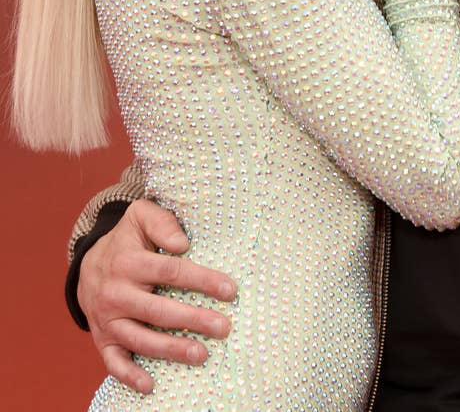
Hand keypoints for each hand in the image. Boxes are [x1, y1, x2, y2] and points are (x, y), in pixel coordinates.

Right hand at [77, 199, 235, 393]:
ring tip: (201, 354)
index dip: (202, 280)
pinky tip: (150, 385)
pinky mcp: (103, 339)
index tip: (229, 290)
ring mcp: (108, 319)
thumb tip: (182, 244)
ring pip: (141, 339)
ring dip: (171, 350)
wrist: (86, 265)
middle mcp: (117, 293)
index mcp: (129, 262)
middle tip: (223, 327)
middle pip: (159, 310)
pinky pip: (114, 362)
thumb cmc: (126, 240)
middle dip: (193, 319)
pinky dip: (130, 375)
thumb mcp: (140, 217)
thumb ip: (162, 222)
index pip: (171, 272)